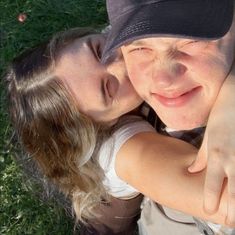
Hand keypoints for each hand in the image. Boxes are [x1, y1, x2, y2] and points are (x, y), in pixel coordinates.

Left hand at [188, 69, 234, 225]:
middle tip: (231, 218)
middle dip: (233, 206)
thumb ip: (201, 157)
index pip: (212, 182)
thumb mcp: (208, 137)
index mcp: (216, 155)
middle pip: (234, 188)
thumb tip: (192, 171)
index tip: (209, 210)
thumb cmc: (220, 118)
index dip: (210, 198)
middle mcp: (231, 157)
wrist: (234, 99)